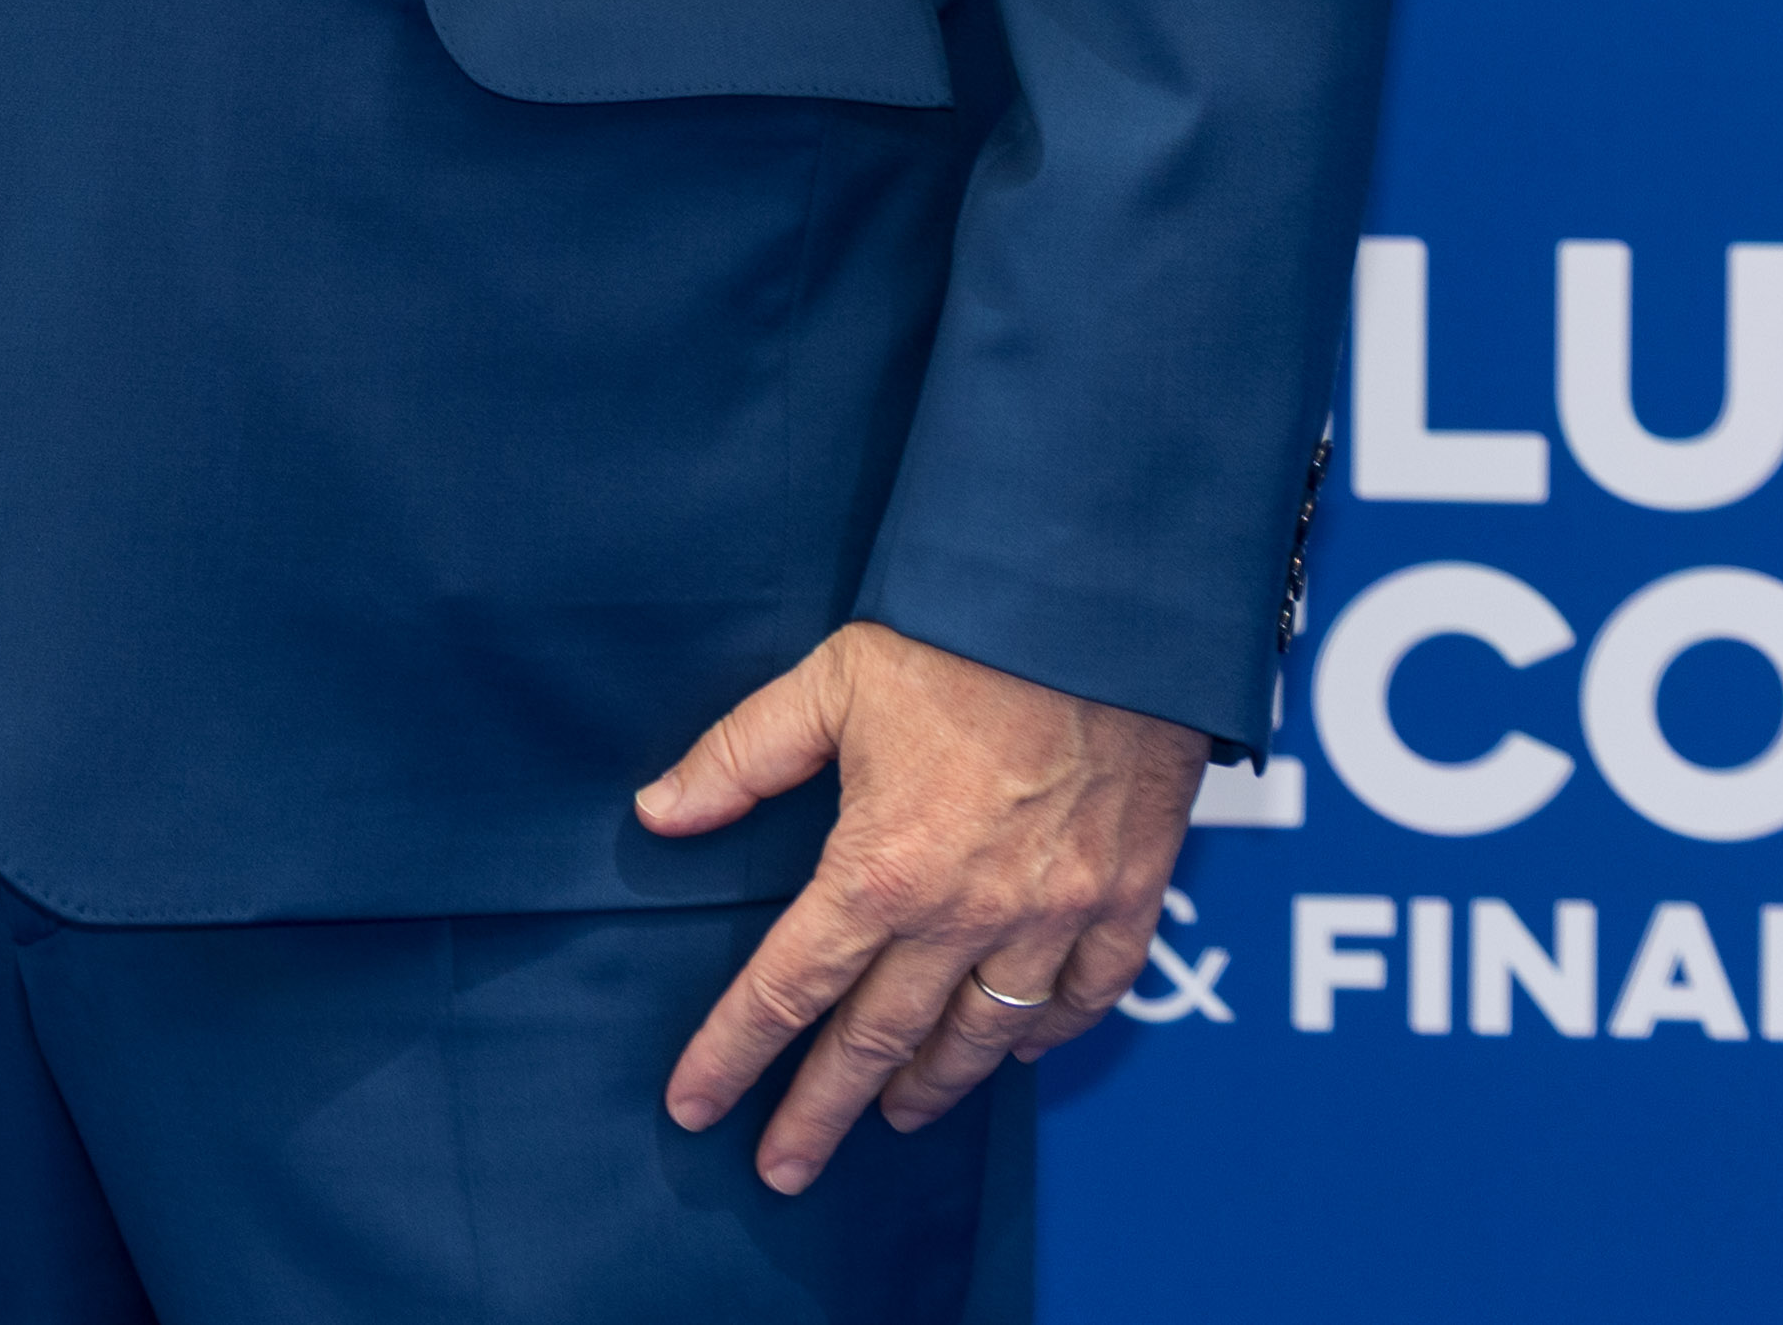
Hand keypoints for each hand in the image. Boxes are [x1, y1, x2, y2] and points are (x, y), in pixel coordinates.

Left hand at [640, 622, 1205, 1187]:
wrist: (1099, 612)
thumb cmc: (956, 638)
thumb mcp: (827, 681)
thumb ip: (738, 757)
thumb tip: (656, 815)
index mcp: (882, 869)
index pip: (787, 987)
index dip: (733, 1052)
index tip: (692, 1107)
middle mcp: (965, 916)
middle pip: (877, 1041)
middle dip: (821, 1111)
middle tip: (781, 1169)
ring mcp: (1052, 918)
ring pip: (981, 1038)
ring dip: (928, 1086)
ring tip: (891, 1117)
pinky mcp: (1125, 902)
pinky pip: (1082, 999)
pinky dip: (1043, 1036)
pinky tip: (1013, 1052)